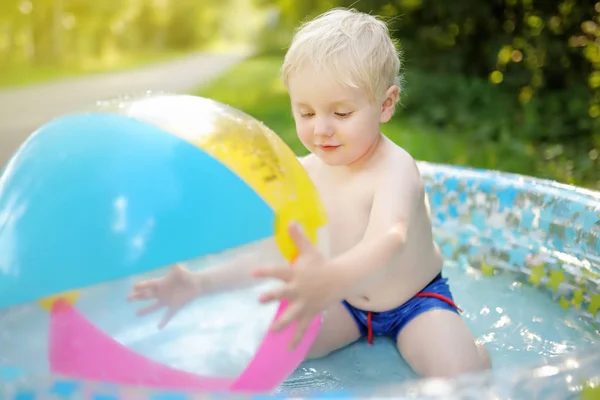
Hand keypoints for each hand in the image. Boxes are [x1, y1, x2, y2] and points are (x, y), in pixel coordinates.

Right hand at [127, 264, 199, 328]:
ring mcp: (167, 300)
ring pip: (154, 306)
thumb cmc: (187, 276)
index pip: (150, 284)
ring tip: (136, 314)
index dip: (142, 285)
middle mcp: (162, 293)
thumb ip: (177, 269)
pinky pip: (168, 315)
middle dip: (138, 296)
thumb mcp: (181, 271)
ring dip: (146, 310)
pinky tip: (159, 327)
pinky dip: (164, 321)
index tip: (133, 287)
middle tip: (128, 298)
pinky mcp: (174, 306)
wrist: (196, 284)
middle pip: (147, 295)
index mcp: (162, 283)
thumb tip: (176, 265)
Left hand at [252, 222, 341, 349]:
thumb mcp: (309, 250)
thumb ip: (298, 238)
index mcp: (296, 273)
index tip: (252, 273)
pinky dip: (296, 339)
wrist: (341, 278)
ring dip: (282, 322)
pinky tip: (288, 349)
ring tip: (271, 331)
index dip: (265, 271)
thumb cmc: (320, 263)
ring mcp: (305, 303)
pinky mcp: (310, 313)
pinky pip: (302, 328)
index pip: (278, 271)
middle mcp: (299, 289)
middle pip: (284, 293)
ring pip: (292, 314)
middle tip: (260, 299)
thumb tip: (290, 220)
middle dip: (272, 297)